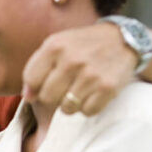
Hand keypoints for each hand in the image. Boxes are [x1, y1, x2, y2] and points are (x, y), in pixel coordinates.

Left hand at [22, 21, 138, 114]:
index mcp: (55, 46)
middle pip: (47, 98)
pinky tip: (93, 92)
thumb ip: (37, 67)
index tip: (45, 83)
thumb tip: (27, 96)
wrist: (123, 40)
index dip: (35, 87)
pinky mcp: (108, 88)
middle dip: (53, 96)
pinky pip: (87, 112)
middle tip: (64, 87)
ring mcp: (91, 75)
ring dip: (71, 103)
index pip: (31, 80)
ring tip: (80, 89)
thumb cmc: (83, 45)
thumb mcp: (57, 45)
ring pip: (67, 109)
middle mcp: (72, 60)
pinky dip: (89, 106)